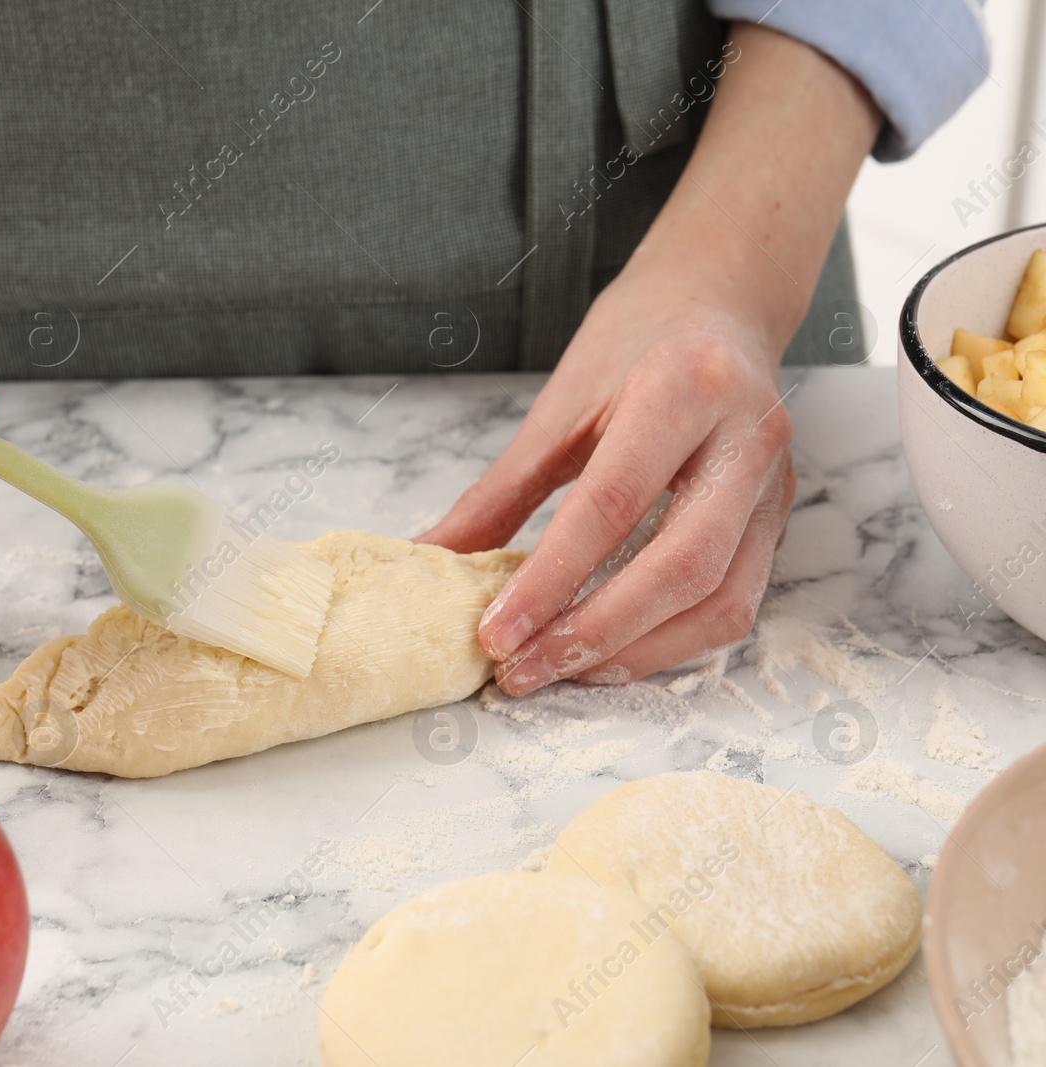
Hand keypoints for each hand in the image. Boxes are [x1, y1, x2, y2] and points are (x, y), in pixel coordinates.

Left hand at [418, 19, 880, 693]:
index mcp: (684, 388)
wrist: (721, 299)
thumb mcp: (559, 404)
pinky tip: (611, 655)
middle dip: (594, 634)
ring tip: (558, 673)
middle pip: (681, 566)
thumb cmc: (635, 343)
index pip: (610, 506)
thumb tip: (430, 561)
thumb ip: (498, 492)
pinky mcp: (779, 518)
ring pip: (721, 600)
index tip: (493, 635)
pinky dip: (671, 643)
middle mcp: (746, 438)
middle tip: (521, 671)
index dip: (549, 581)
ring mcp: (775, 484)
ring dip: (636, 654)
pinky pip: (736, 602)